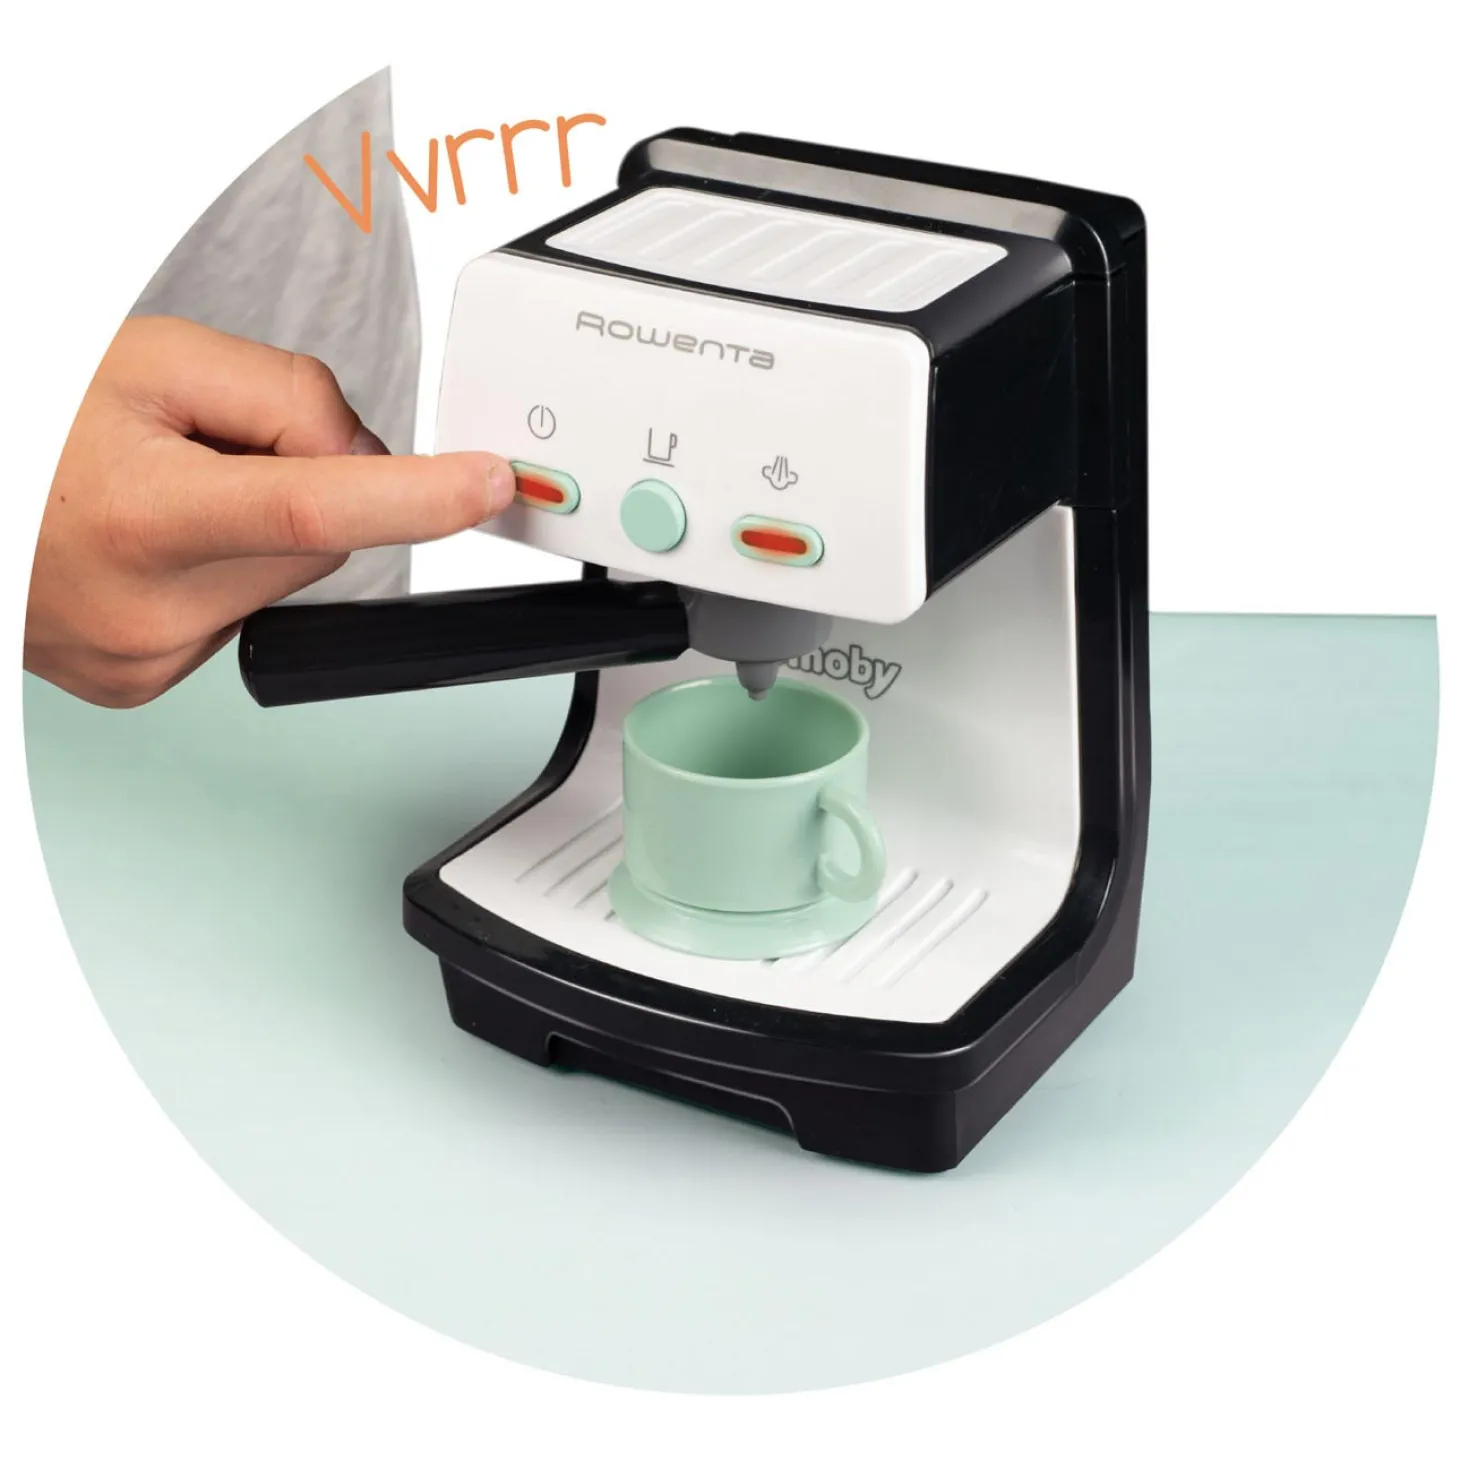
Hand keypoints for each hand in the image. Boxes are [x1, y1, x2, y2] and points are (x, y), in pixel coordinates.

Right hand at [26, 315, 515, 707]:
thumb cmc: (30, 422)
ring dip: (253, 534)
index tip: (488, 487)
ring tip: (156, 499)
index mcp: (143, 520)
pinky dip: (216, 574)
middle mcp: (148, 612)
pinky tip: (149, 545)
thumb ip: (284, 396)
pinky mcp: (145, 683)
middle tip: (202, 455)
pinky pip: (238, 615)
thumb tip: (365, 456)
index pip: (316, 508)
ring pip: (285, 582)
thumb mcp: (153, 360)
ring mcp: (146, 660)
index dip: (420, 497)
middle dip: (295, 487)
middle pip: (320, 545)